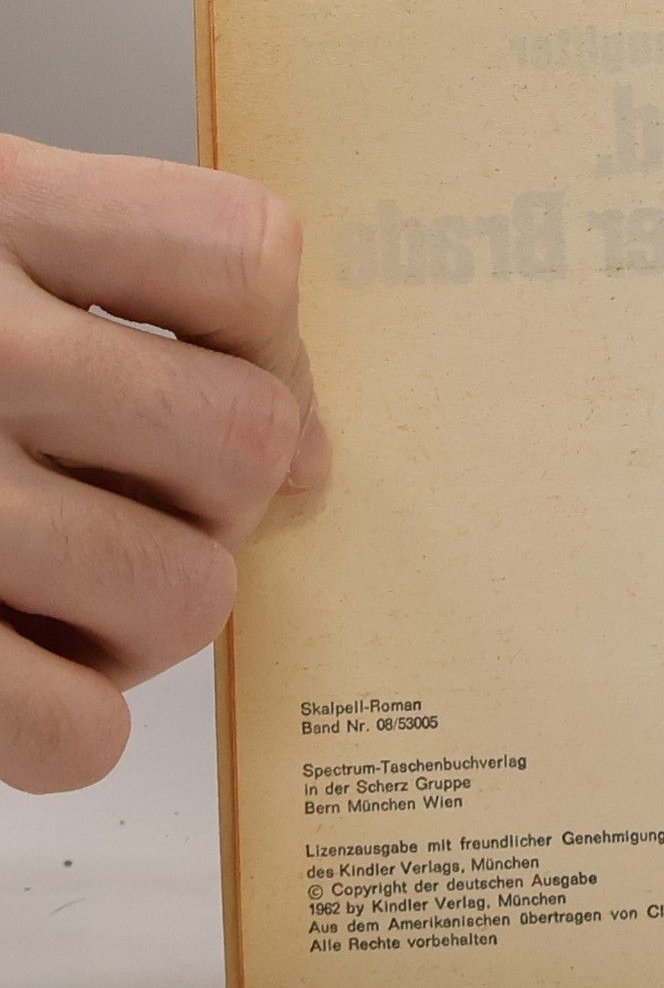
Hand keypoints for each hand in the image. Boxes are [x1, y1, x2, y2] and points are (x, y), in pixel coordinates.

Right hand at [0, 137, 327, 791]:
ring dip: (146, 610)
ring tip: (59, 582)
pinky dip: (64, 720)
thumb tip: (309, 450)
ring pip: (186, 594)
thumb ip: (129, 288)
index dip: (263, 331)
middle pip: (244, 442)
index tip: (210, 361)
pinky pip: (74, 731)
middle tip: (130, 493)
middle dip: (216, 490)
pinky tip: (9, 665)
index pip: (244, 257)